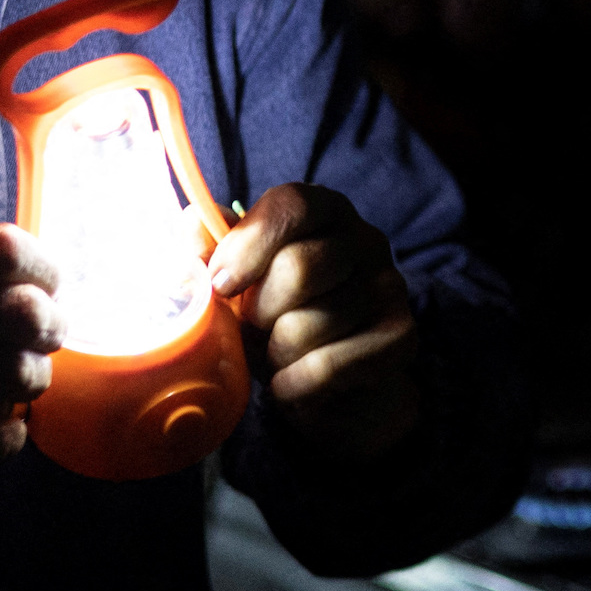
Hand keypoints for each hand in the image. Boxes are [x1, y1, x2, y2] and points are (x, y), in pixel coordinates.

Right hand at [0, 223, 63, 465]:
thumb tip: (38, 272)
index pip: (11, 252)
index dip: (45, 268)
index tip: (45, 280)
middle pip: (28, 319)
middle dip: (50, 325)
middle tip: (43, 330)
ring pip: (21, 378)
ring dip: (31, 376)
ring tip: (13, 372)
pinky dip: (8, 430)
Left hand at [210, 184, 419, 460]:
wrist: (335, 385)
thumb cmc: (278, 318)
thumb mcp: (239, 280)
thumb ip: (212, 250)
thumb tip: (189, 224)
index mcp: (326, 211)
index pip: (293, 204)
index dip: (249, 245)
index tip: (220, 285)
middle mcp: (366, 240)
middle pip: (300, 268)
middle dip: (259, 312)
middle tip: (254, 329)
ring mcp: (390, 287)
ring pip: (309, 324)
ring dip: (275, 354)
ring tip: (276, 357)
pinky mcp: (401, 338)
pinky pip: (328, 367)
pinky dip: (293, 384)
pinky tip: (290, 384)